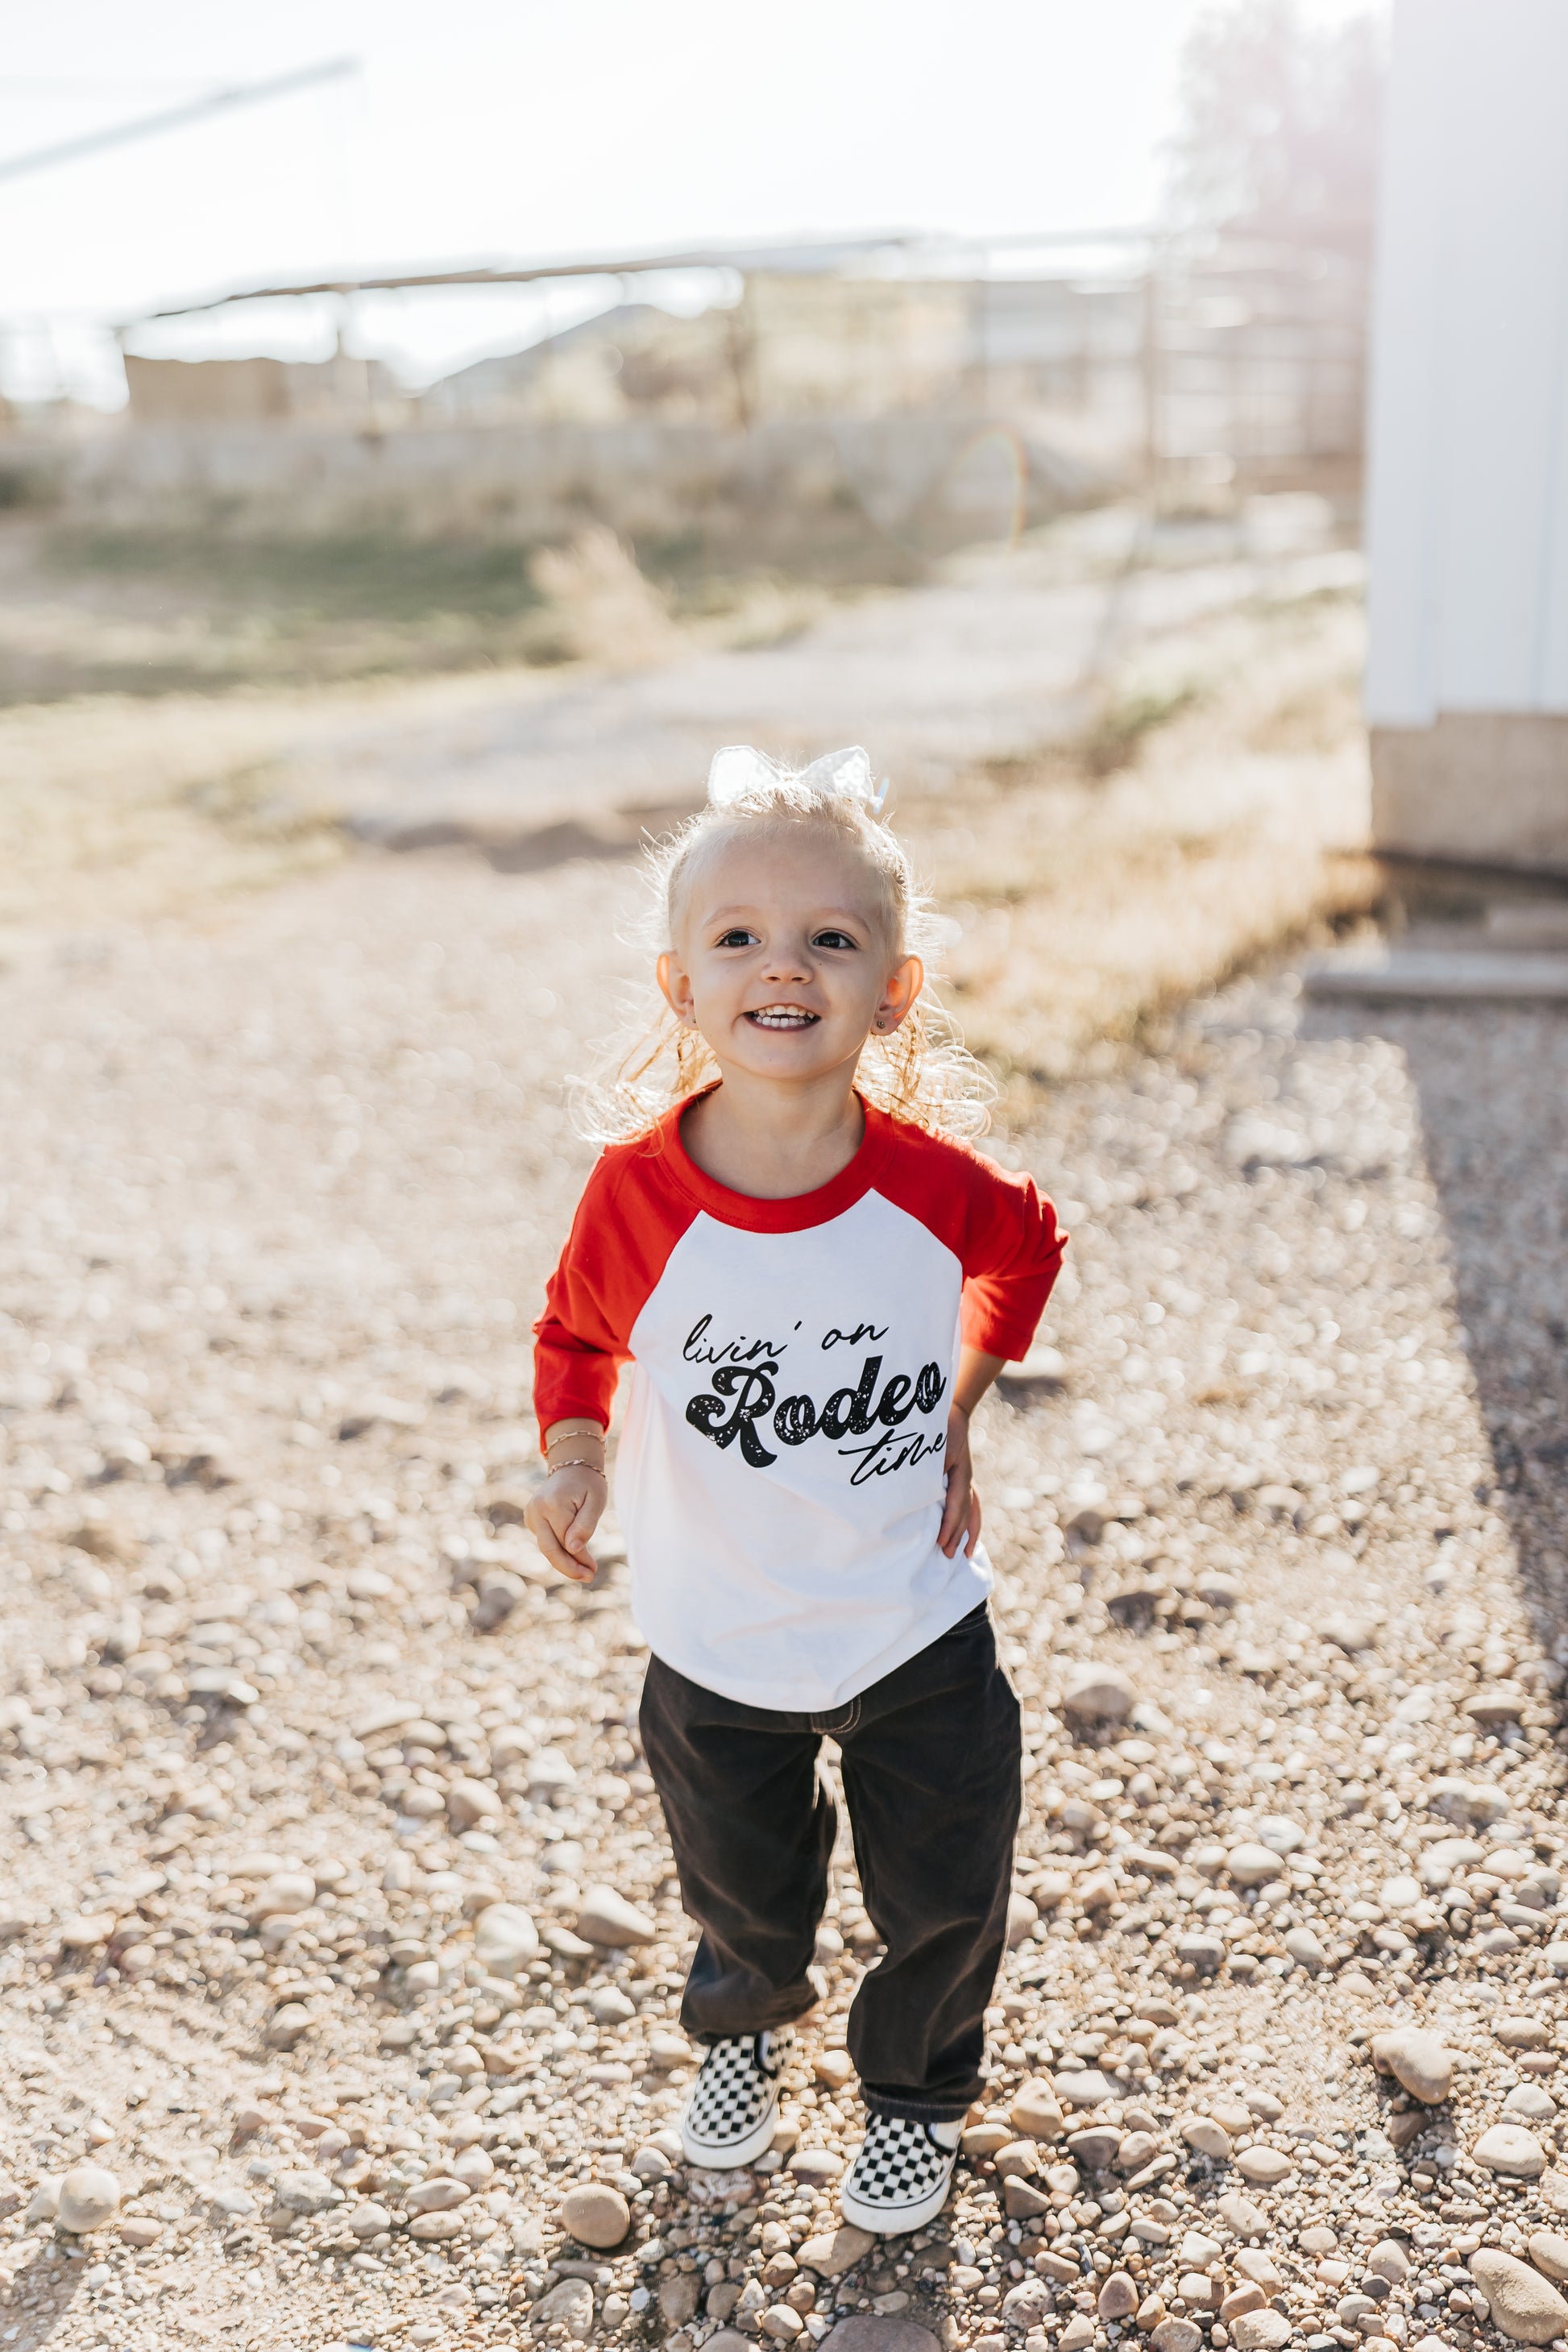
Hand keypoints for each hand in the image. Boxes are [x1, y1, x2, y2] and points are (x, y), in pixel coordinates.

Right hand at [524, 1465, 605, 1583]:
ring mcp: (530, 1515)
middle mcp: (537, 1510)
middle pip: (549, 1549)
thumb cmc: (588, 1483)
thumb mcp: (596, 1501)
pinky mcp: (530, 1519)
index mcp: (553, 1504)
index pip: (565, 1541)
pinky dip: (558, 1551)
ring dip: (564, 1562)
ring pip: (546, 1547)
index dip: (579, 1559)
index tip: (593, 1570)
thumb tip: (573, 1549)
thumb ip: (586, 1525)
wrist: (572, 1466)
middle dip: (568, 1568)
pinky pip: (545, 1541)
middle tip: (588, 1577)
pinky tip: (574, 1556)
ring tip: (584, 1571)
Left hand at [938, 1404, 981, 1558]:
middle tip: (946, 1556)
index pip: (956, 1505)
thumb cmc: (937, 1428)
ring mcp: (967, 1479)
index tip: (940, 1543)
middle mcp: (966, 1479)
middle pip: (965, 1513)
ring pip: (971, 1511)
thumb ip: (929, 1470)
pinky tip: (967, 1532)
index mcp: (960, 1474)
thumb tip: (919, 1493)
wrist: (952, 1412)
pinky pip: (970, 1503)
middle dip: (957, 1535)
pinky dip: (970, 1519)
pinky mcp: (963, 1478)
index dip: (949, 1525)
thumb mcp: (932, 1449)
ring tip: (964, 1553)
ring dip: (967, 1532)